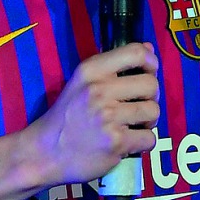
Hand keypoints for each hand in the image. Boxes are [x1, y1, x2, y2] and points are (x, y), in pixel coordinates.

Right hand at [24, 42, 158, 186]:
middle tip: (136, 108)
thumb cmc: (68, 115)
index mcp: (91, 70)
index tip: (149, 73)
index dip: (151, 62)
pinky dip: (142, 143)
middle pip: (151, 84)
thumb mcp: (83, 82)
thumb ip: (115, 65)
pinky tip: (127, 143)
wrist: (46, 152)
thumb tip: (149, 48)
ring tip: (130, 126)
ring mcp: (108, 116)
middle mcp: (99, 90)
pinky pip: (149, 138)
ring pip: (153, 111)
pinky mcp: (115, 142)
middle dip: (150, 98)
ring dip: (147, 121)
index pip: (135, 53)